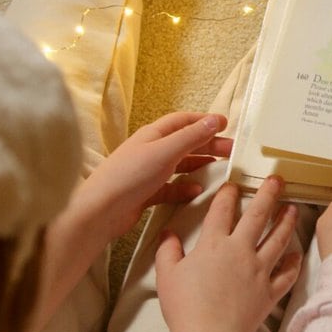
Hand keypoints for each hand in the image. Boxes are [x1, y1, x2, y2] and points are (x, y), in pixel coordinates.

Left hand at [62, 111, 231, 245]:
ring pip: (179, 165)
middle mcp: (150, 150)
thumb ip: (191, 137)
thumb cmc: (129, 176)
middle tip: (231, 150)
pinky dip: (185, 188)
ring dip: (199, 165)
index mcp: (153, 135)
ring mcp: (147, 173)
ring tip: (220, 168)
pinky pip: (171, 187)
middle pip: (184, 142)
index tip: (226, 124)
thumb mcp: (165, 152)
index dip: (204, 120)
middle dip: (208, 144)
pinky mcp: (146, 193)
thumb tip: (214, 120)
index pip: (183, 121)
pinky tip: (196, 191)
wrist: (100, 211)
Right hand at [155, 179, 302, 331]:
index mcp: (213, 244)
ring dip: (286, 221)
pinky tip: (297, 255)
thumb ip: (167, 251)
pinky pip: (287, 274)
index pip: (222, 210)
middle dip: (268, 194)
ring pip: (278, 239)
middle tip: (277, 180)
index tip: (233, 184)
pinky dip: (294, 263)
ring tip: (293, 208)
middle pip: (258, 216)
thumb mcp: (167, 276)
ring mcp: (258, 270)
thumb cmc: (186, 307)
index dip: (228, 193)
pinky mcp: (270, 291)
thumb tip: (168, 234)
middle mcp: (240, 251)